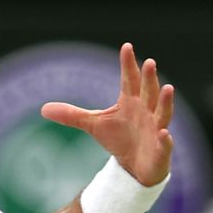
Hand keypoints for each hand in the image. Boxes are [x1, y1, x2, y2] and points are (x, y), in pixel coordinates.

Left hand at [40, 42, 173, 185]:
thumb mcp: (94, 125)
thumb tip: (43, 109)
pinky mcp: (160, 149)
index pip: (129, 79)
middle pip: (149, 92)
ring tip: (168, 88)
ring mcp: (156, 129)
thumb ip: (72, 115)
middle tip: (150, 62)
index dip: (128, 65)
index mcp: (131, 101)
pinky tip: (165, 133)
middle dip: (149, 78)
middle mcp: (146, 111)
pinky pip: (164, 143)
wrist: (134, 166)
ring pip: (162, 113)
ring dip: (165, 102)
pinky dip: (165, 138)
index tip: (127, 47)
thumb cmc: (119, 139)